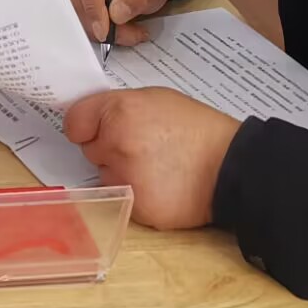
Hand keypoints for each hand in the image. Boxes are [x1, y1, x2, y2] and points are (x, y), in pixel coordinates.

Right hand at [64, 0, 170, 46]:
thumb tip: (115, 15)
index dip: (94, 11)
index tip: (105, 32)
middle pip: (78, 1)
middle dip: (102, 25)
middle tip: (130, 34)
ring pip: (76, 12)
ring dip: (100, 28)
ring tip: (127, 30)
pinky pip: (77, 14)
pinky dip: (95, 26)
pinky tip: (113, 25)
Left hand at [64, 88, 240, 228]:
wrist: (232, 167)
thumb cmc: (196, 129)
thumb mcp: (156, 99)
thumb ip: (119, 108)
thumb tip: (95, 120)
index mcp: (118, 112)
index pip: (74, 123)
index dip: (87, 126)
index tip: (98, 129)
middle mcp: (115, 144)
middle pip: (90, 151)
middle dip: (109, 150)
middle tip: (144, 147)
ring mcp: (125, 178)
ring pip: (106, 177)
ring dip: (122, 174)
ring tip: (157, 168)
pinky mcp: (136, 207)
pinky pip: (123, 199)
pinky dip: (138, 196)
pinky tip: (162, 186)